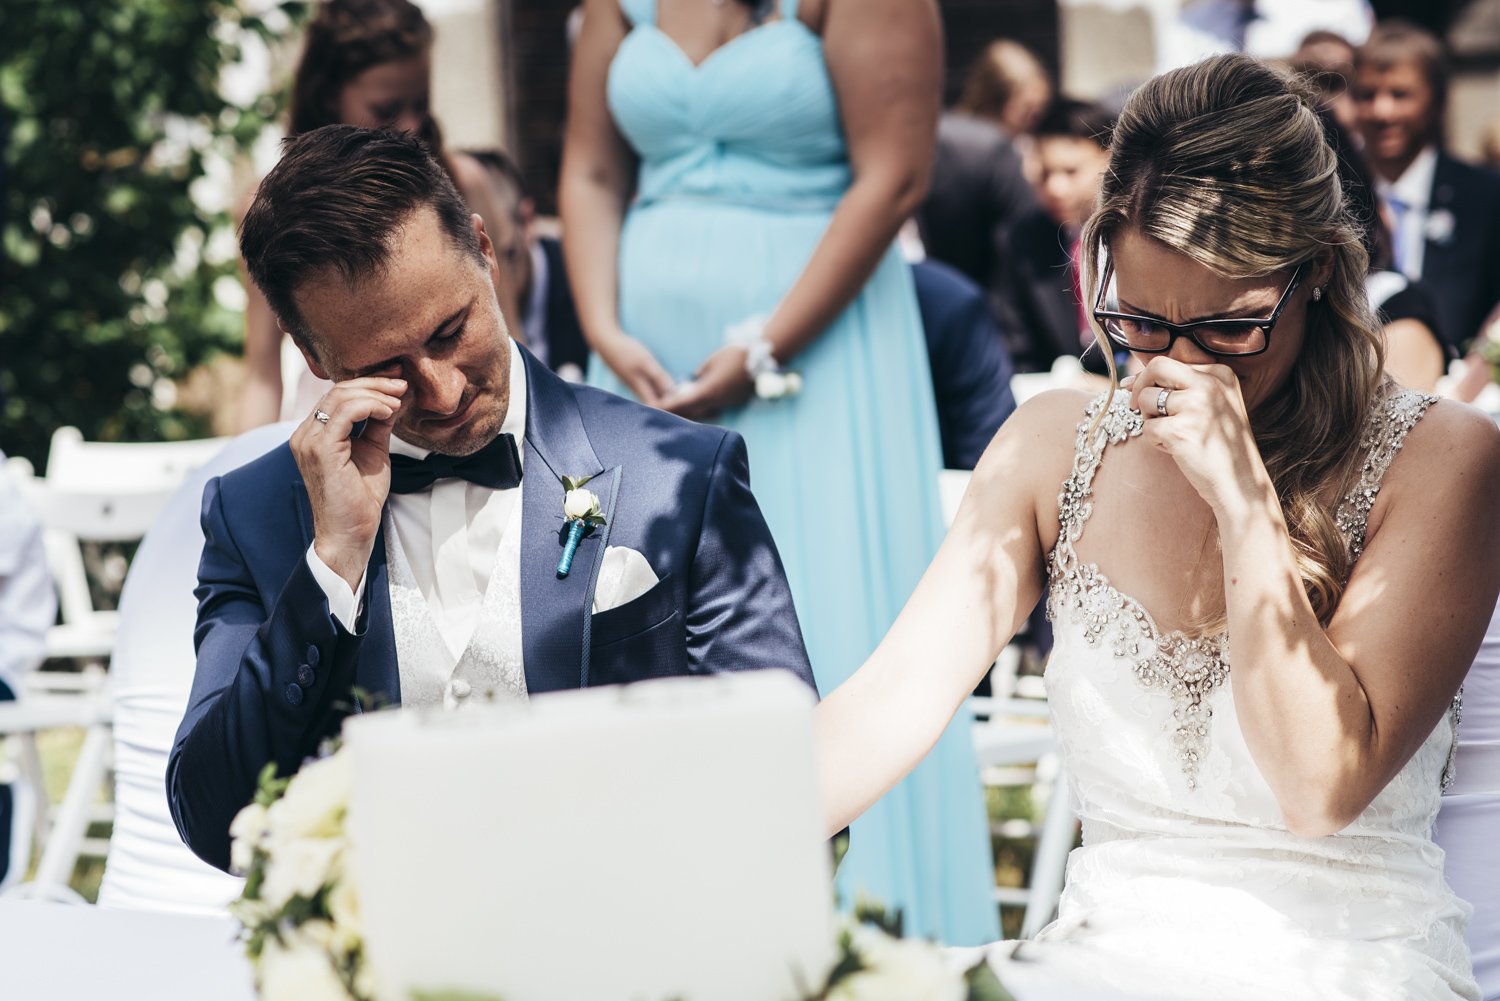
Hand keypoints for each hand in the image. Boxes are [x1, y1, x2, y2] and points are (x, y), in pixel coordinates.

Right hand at [290, 378, 406, 590]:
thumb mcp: (375, 451)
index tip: (398, 379)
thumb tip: (397, 395)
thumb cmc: (361, 498)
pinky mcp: (320, 450)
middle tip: (403, 382)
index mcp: (314, 433)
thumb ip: (380, 422)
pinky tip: (389, 411)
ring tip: (399, 399)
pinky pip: (345, 413)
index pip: (338, 394)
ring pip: (340, 396)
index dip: (369, 382)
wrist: (351, 533)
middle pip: (338, 390)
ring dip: (376, 393)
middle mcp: (305, 434)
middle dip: (374, 382)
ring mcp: (308, 441)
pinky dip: (370, 405)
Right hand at [596, 332, 675, 406]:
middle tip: (683, 400)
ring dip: (663, 395)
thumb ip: (658, 376)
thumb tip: (671, 391)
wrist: (606, 342)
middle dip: (668, 403)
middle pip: (654, 403)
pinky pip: (648, 388)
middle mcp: (636, 389)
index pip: (656, 407)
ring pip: (651, 395)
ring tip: (678, 392)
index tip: (682, 403)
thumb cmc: (626, 351)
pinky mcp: (633, 378)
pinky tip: (666, 383)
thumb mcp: (645, 362)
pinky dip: (657, 387)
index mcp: (640, 388)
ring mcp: (634, 384)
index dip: (668, 408)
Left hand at [661, 345, 753, 419]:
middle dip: (675, 413)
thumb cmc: (735, 355)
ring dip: (689, 412)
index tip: (654, 409)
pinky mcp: (733, 400)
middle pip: (691, 411)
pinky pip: (714, 407)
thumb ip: (699, 374)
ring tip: (675, 411)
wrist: (764, 357)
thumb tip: (694, 381)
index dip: (667, 406)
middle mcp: (716, 401)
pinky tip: (695, 406)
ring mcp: (726, 402)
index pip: (682, 402)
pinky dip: (702, 408)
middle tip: (660, 413)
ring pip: (703, 411)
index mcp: (708, 390)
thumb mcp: (711, 361)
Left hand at [1123, 358, 1270, 515]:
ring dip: (1150, 419)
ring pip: (1146, 399)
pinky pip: (1147, 428)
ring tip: (1173, 434)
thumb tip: (1129, 380)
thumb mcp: (1213, 405)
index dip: (1148, 377)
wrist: (1241, 482)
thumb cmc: (1221, 445)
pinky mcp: (1180, 430)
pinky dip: (1155, 441)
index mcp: (1220, 374)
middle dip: (1140, 386)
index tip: (1138, 390)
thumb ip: (1180, 386)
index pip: (1169, 361)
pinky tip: (1177, 449)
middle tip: (1137, 406)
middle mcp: (1210, 384)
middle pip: (1156, 367)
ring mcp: (1196, 406)